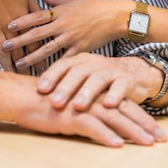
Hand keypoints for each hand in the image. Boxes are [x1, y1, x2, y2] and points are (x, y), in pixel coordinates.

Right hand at [0, 0, 43, 71]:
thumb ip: (37, 9)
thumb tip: (47, 17)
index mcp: (26, 19)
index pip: (36, 42)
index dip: (40, 55)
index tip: (46, 68)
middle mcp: (13, 27)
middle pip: (22, 51)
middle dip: (28, 66)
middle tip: (32, 80)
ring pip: (6, 52)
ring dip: (10, 66)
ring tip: (14, 78)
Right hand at [0, 70, 166, 146]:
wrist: (23, 98)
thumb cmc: (48, 104)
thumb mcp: (74, 107)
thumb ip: (90, 114)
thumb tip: (107, 129)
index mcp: (95, 96)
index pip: (124, 106)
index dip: (143, 119)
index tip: (159, 133)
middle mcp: (93, 98)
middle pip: (125, 111)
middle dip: (146, 126)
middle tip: (162, 140)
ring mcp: (82, 106)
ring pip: (113, 118)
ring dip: (132, 131)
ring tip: (147, 143)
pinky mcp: (69, 116)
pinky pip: (91, 126)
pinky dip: (105, 136)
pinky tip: (117, 145)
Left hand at [4, 0, 131, 69]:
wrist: (115, 17)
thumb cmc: (94, 7)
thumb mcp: (73, 0)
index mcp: (61, 12)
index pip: (37, 16)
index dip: (22, 21)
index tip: (8, 26)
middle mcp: (64, 25)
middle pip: (38, 34)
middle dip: (20, 40)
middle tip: (5, 46)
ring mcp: (72, 38)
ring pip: (47, 49)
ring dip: (32, 57)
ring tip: (18, 63)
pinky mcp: (80, 49)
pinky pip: (65, 60)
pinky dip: (54, 67)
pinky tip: (43, 74)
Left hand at [36, 53, 162, 110]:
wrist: (134, 73)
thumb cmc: (100, 79)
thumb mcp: (81, 77)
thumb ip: (62, 82)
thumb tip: (33, 92)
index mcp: (79, 61)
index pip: (62, 66)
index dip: (51, 76)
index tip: (39, 90)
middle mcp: (94, 64)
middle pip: (78, 73)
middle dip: (65, 88)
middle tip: (54, 102)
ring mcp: (111, 71)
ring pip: (98, 79)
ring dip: (87, 92)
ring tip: (78, 106)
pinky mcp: (127, 80)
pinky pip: (121, 86)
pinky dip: (115, 95)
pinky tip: (109, 105)